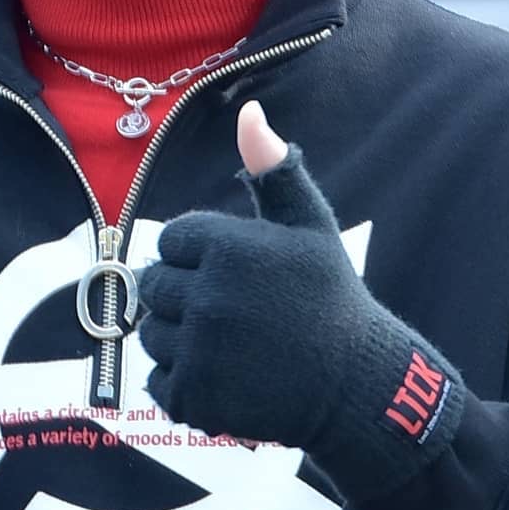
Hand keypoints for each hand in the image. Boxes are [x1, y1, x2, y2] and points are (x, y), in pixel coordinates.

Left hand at [137, 101, 463, 501]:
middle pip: (153, 285)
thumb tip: (250, 111)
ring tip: (228, 344)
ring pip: (151, 334)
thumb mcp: (310, 225)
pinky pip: (156, 381)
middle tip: (232, 311)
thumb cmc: (330, 297)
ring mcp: (199, 350)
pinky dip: (181, 382)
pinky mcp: (196, 398)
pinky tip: (222, 376)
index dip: (197, 257)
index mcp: (228, 246)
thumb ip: (273, 169)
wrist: (357, 387)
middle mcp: (208, 295)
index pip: (170, 241)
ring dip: (179, 339)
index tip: (234, 274)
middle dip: (183, 295)